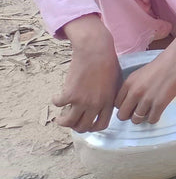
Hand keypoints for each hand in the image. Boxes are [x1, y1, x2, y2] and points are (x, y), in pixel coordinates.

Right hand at [53, 15, 120, 132]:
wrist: (96, 50)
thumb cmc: (108, 62)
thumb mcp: (116, 82)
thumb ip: (111, 96)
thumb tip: (108, 107)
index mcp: (108, 102)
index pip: (100, 125)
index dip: (92, 128)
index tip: (87, 124)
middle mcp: (95, 105)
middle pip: (83, 127)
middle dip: (76, 127)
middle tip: (72, 122)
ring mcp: (81, 101)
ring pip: (68, 122)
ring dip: (62, 122)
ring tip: (60, 118)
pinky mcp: (69, 94)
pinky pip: (58, 105)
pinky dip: (56, 101)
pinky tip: (57, 97)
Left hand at [115, 43, 175, 124]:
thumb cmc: (164, 62)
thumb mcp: (142, 73)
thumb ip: (134, 86)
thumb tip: (132, 101)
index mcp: (129, 82)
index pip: (117, 104)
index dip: (125, 106)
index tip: (132, 106)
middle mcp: (135, 91)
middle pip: (122, 115)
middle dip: (131, 115)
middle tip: (140, 110)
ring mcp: (147, 98)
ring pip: (136, 120)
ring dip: (143, 117)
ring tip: (151, 110)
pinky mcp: (160, 103)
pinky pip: (151, 120)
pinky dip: (155, 118)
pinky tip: (159, 111)